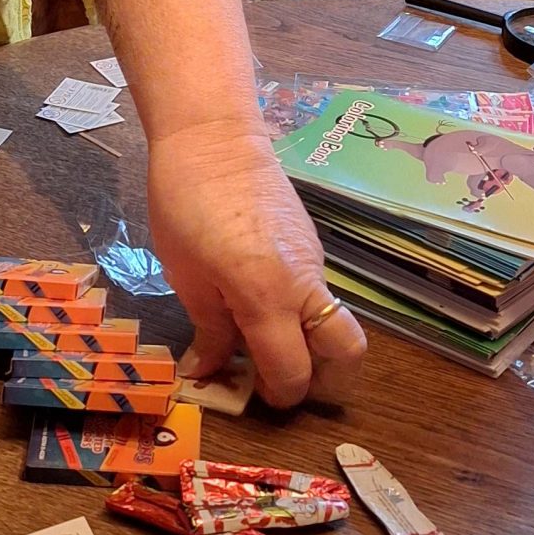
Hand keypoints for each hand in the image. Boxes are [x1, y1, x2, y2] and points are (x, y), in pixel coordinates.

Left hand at [144, 118, 367, 407]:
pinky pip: (319, 293)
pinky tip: (263, 305)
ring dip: (314, 347)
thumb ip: (210, 330)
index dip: (279, 396)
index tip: (254, 397)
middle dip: (325, 381)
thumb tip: (209, 371)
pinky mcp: (313, 244)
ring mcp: (315, 261)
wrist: (212, 137)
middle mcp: (304, 284)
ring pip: (336, 322)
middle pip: (348, 353)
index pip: (294, 371)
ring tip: (268, 346)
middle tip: (282, 380)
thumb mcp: (186, 276)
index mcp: (268, 297)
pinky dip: (303, 314)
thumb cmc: (184, 204)